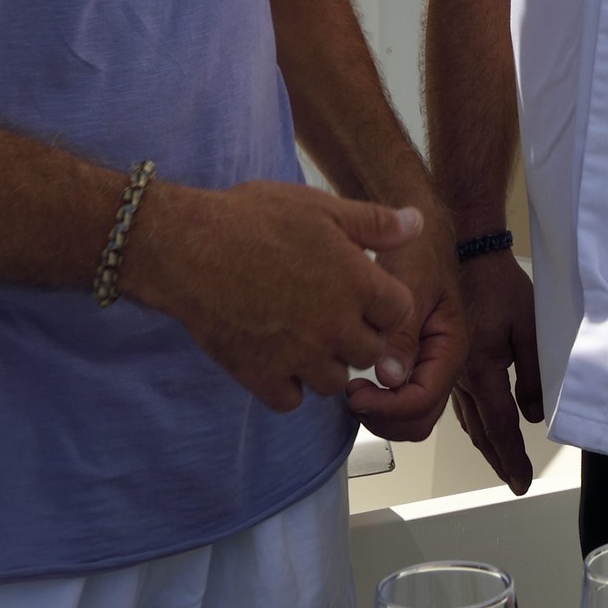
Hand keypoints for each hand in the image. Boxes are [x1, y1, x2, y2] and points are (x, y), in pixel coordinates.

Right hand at [126, 178, 419, 413]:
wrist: (189, 247)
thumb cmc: (254, 218)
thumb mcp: (320, 208)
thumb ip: (374, 222)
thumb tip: (417, 224)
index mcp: (355, 282)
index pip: (400, 311)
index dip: (385, 302)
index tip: (364, 293)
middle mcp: (334, 326)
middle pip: (372, 353)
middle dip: (360, 336)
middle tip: (334, 315)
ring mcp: (299, 356)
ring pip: (334, 381)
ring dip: (327, 363)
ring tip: (304, 335)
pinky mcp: (262, 377)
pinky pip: (291, 400)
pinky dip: (288, 385)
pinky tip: (276, 357)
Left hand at [346, 209, 466, 442]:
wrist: (420, 233)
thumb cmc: (418, 251)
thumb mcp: (411, 285)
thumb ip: (403, 333)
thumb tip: (390, 379)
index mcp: (450, 347)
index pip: (423, 399)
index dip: (388, 407)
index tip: (354, 394)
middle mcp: (443, 363)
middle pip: (419, 419)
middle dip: (384, 418)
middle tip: (351, 395)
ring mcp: (430, 365)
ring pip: (411, 416)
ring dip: (381, 414)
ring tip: (352, 390)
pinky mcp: (414, 361)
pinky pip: (402, 399)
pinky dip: (381, 403)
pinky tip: (358, 382)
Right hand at [448, 250, 543, 494]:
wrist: (463, 250)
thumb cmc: (496, 283)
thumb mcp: (528, 324)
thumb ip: (534, 373)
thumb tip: (534, 412)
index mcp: (480, 371)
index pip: (500, 428)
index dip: (512, 458)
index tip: (521, 481)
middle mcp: (458, 377)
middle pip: (479, 431)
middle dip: (498, 459)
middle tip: (512, 480)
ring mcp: (446, 368)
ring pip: (464, 419)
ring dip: (483, 443)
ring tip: (499, 460)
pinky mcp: (441, 357)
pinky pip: (454, 400)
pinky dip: (469, 420)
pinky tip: (475, 423)